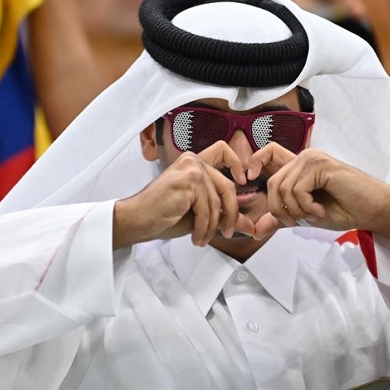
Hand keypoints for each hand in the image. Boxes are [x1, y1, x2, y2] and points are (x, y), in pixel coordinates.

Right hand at [113, 143, 254, 247]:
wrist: (137, 220)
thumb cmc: (162, 215)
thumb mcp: (201, 215)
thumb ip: (225, 215)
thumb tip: (251, 225)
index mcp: (194, 163)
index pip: (223, 150)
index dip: (237, 163)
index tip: (244, 182)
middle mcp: (193, 161)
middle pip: (227, 186)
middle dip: (230, 214)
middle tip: (227, 232)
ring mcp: (191, 169)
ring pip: (217, 202)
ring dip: (212, 227)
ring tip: (202, 238)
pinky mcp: (188, 181)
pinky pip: (207, 209)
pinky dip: (203, 228)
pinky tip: (196, 237)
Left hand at [252, 146, 389, 243]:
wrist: (371, 211)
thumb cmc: (344, 209)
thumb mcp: (304, 215)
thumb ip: (281, 218)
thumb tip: (255, 230)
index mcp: (299, 166)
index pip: (268, 152)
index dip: (254, 162)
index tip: (248, 179)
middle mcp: (304, 157)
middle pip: (272, 182)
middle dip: (279, 209)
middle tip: (297, 220)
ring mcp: (313, 159)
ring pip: (284, 188)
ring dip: (296, 211)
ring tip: (314, 214)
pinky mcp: (322, 165)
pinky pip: (298, 190)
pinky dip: (307, 207)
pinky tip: (321, 210)